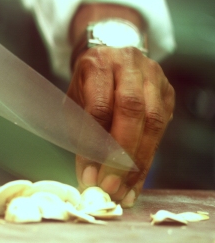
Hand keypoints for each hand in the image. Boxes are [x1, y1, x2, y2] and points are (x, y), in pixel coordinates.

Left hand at [68, 4, 174, 206]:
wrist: (113, 51)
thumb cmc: (87, 83)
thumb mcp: (74, 98)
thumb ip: (79, 130)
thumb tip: (87, 176)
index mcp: (98, 64)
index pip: (99, 107)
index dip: (94, 145)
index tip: (88, 175)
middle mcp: (129, 66)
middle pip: (131, 112)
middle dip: (120, 155)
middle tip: (110, 186)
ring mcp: (153, 78)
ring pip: (152, 122)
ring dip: (138, 163)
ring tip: (125, 191)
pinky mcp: (167, 93)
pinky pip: (161, 129)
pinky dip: (148, 157)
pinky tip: (137, 179)